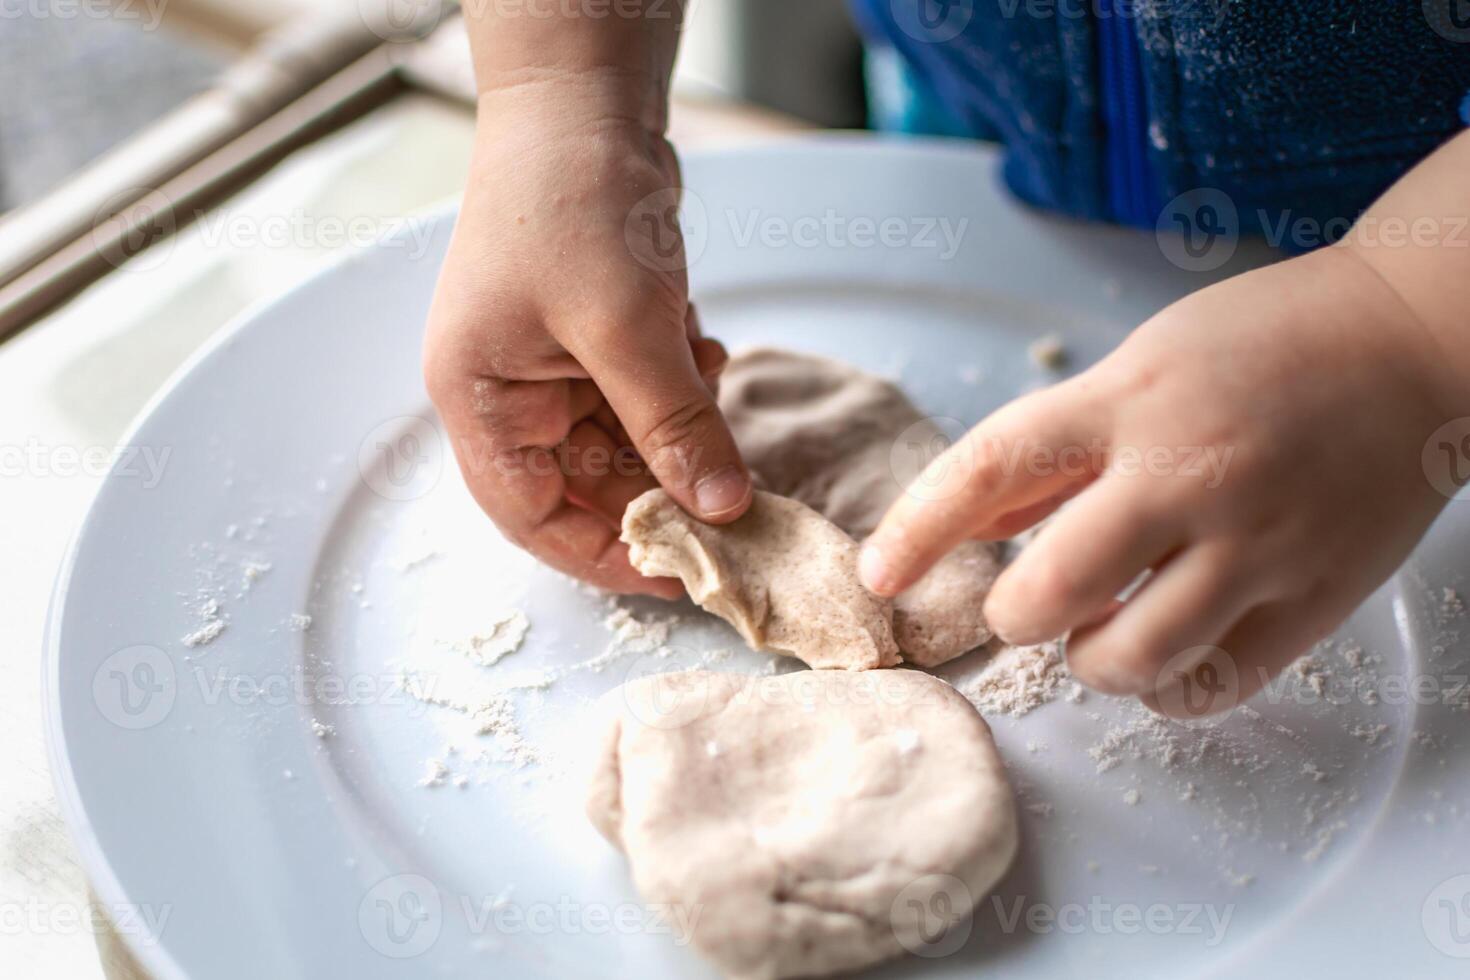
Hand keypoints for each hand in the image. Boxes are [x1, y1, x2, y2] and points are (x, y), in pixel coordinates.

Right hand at [424, 97, 751, 597]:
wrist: (583, 102)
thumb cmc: (572, 204)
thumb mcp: (627, 328)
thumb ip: (674, 426)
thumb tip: (723, 508)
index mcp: (480, 399)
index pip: (531, 516)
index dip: (603, 556)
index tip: (678, 574)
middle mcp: (508, 391)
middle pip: (584, 483)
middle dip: (657, 484)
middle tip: (726, 494)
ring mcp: (551, 363)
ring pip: (624, 439)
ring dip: (677, 426)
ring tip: (707, 378)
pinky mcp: (594, 337)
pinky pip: (643, 394)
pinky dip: (680, 386)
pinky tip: (701, 345)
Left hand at [859, 246, 1453, 710]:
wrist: (1413, 339)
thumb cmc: (1264, 344)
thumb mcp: (1141, 364)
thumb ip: (1057, 450)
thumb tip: (970, 520)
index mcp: (1129, 402)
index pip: (988, 470)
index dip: (917, 530)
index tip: (878, 576)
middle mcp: (1187, 472)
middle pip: (1051, 588)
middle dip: (1011, 614)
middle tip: (1021, 606)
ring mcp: (1258, 540)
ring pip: (1132, 655)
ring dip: (1089, 662)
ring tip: (1097, 634)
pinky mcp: (1317, 594)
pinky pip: (1216, 682)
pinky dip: (1167, 688)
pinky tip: (1162, 657)